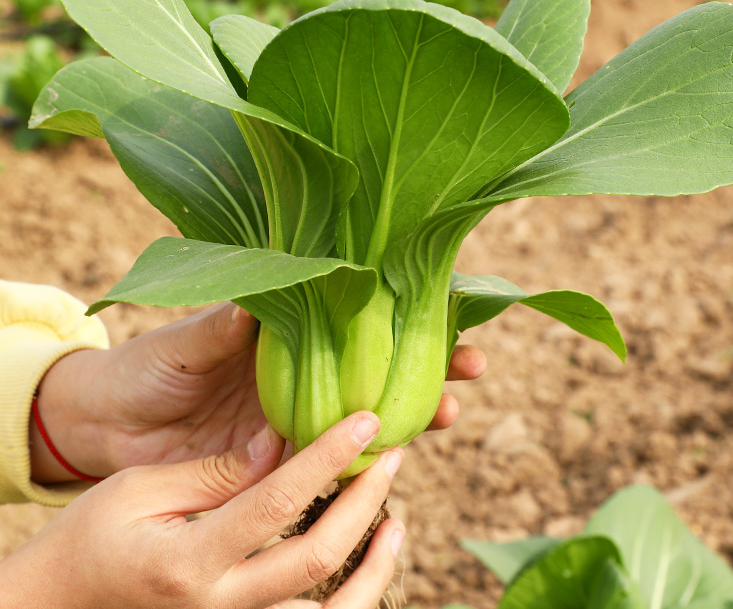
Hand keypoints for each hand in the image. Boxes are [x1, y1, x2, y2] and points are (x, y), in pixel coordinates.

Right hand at [4, 413, 404, 608]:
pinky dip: (352, 597)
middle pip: (317, 560)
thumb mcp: (139, 490)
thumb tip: (278, 443)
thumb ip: (215, 472)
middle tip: (392, 453)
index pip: (279, 503)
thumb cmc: (89, 539)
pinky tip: (371, 557)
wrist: (57, 606)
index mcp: (189, 560)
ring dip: (373, 566)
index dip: (329, 457)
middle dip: (364, 501)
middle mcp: (219, 606)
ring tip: (396, 519)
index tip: (366, 421)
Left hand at [32, 303, 484, 480]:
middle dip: (426, 365)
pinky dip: (358, 465)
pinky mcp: (275, 464)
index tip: (450, 313)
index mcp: (285, 335)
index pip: (358, 320)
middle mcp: (300, 375)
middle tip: (470, 369)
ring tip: (445, 415)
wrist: (105, 425)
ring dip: (407, 415)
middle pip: (377, 367)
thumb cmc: (144, 368)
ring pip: (363, 417)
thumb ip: (220, 329)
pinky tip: (390, 464)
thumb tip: (258, 305)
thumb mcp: (182, 344)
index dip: (404, 315)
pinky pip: (325, 466)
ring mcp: (293, 420)